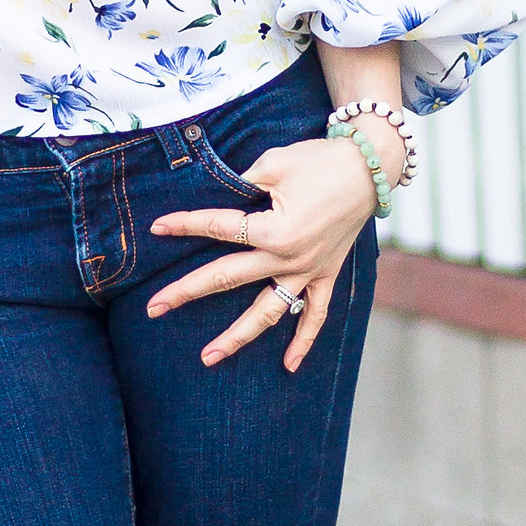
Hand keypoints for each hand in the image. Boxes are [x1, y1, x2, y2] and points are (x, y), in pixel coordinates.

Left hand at [147, 131, 380, 369]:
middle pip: (227, 278)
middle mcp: (289, 258)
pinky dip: (304, 340)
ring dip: (238, 336)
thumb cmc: (320, 160)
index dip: (185, 225)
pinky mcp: (327, 274)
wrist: (371, 165)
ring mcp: (309, 271)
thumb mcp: (274, 163)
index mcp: (274, 230)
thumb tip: (213, 193)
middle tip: (154, 308)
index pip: (219, 228)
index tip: (157, 227)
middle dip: (187, 292)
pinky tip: (288, 365)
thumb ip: (241, 182)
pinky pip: (316, 314)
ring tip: (208, 357)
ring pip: (268, 312)